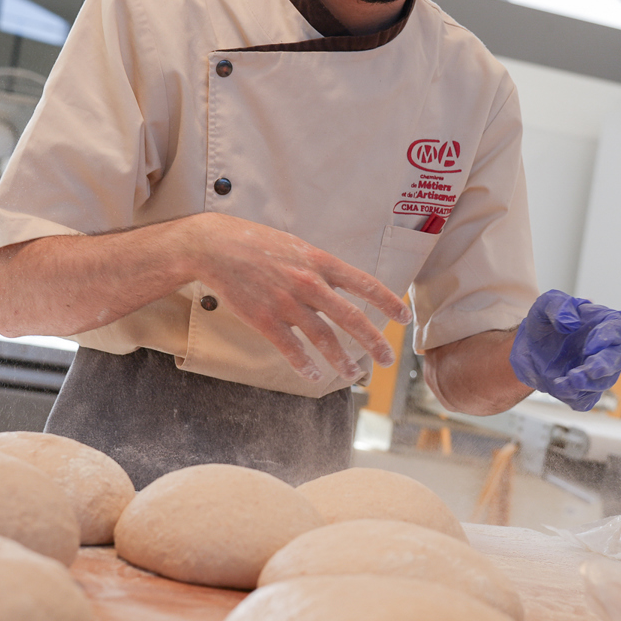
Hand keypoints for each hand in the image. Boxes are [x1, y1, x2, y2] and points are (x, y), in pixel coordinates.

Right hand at [191, 213, 411, 382]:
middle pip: (351, 317)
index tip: (404, 318)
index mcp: (320, 262)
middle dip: (374, 341)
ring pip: (324, 338)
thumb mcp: (297, 246)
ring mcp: (287, 302)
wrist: (216, 247)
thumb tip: (343, 283)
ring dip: (343, 360)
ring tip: (355, 374)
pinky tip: (316, 375)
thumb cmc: (257, 244)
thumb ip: (320, 267)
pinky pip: (292, 348)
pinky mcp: (265, 319)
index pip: (365, 283)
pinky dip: (306, 365)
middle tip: (388, 358)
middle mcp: (309, 283)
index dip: (388, 302)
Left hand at [509, 290, 620, 411]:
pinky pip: (587, 399)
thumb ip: (558, 307)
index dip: (610, 337)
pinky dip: (575, 397)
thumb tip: (571, 322)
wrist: (529, 346)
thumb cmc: (545, 321)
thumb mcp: (546, 304)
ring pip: (604, 382)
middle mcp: (605, 348)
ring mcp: (596, 371)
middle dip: (605, 366)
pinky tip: (560, 387)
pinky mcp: (584, 390)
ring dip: (588, 384)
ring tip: (568, 380)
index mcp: (603, 322)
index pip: (619, 327)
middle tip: (589, 370)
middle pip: (618, 359)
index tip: (590, 345)